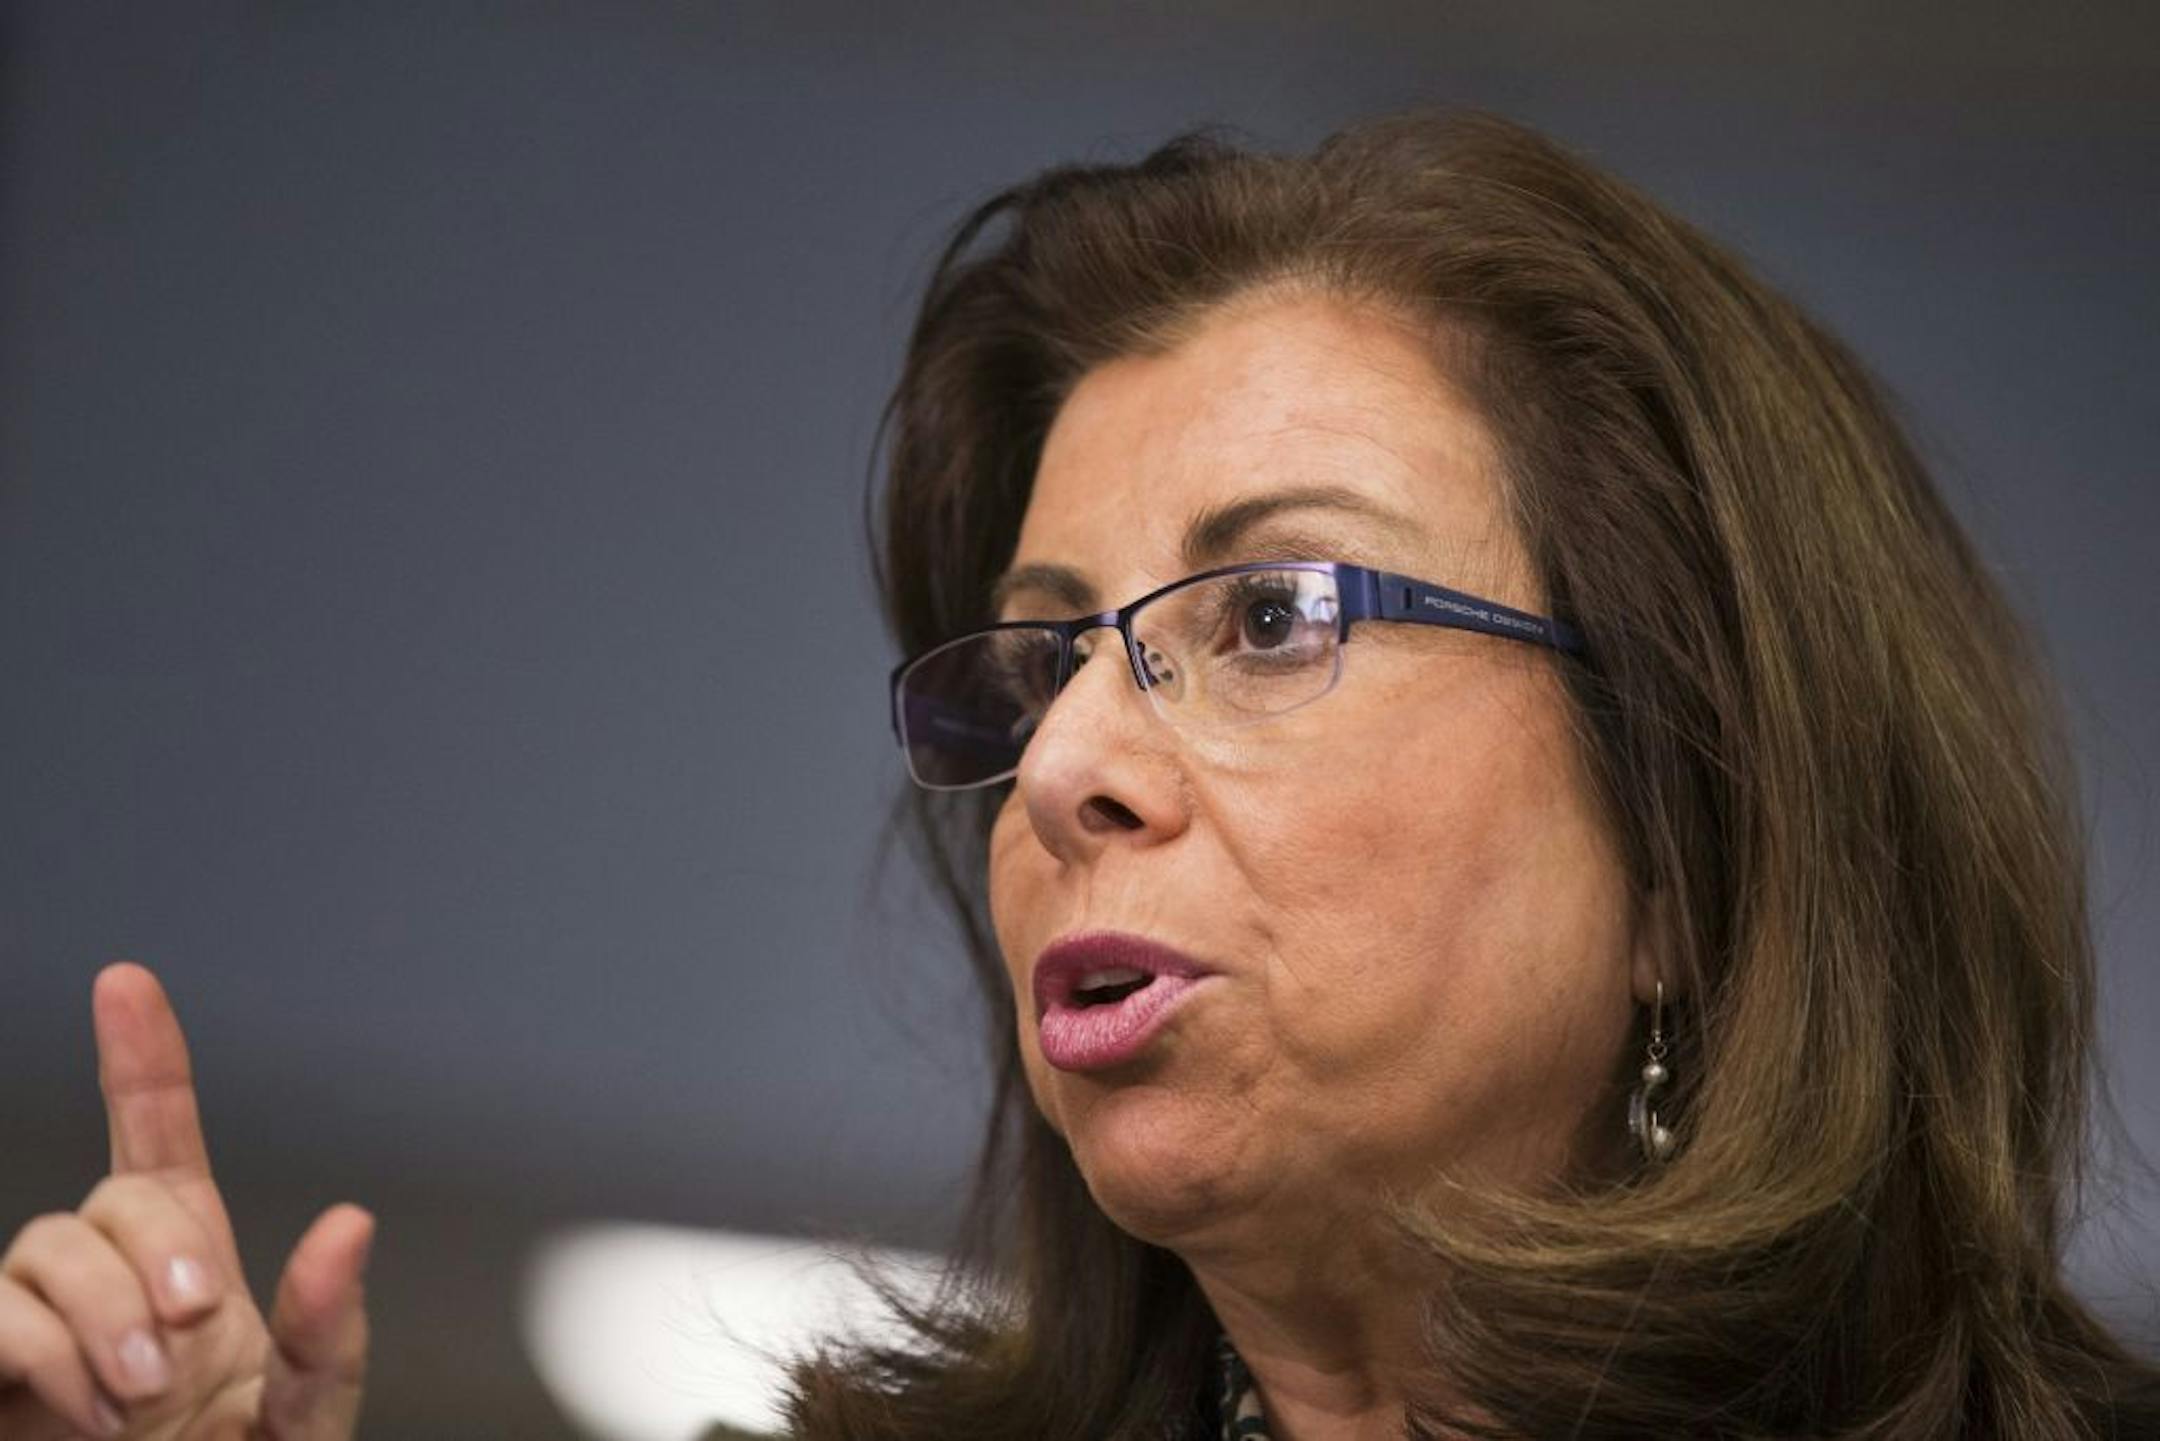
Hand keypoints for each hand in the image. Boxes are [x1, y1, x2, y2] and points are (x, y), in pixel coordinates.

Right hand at [0, 963, 373, 1438]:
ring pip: (41, 1248)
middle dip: (155, 1254)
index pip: (159, 1144)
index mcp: (192, 1274)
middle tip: (188, 1339)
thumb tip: (347, 1222)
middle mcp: (110, 1288)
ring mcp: (40, 1335)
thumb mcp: (304, 1420)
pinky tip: (80, 1401)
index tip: (127, 981)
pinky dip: (27, 1345)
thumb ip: (329, 1333)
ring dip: (96, 1313)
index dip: (141, 1060)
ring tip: (134, 1400)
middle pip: (110, 1200)